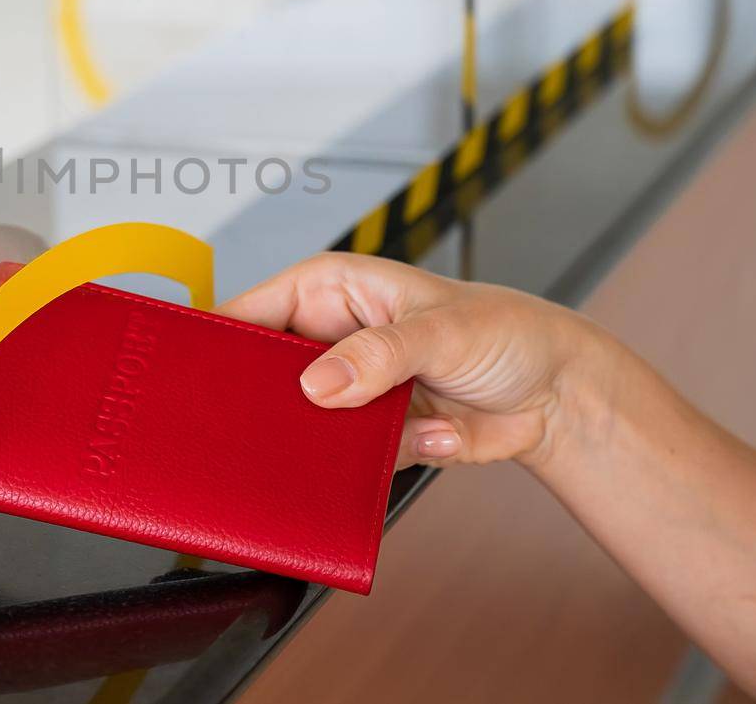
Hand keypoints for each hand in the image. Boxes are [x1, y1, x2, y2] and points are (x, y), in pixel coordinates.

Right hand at [220, 252, 622, 469]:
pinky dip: (374, 464)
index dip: (219, 344)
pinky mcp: (368, 439)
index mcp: (327, 291)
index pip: (249, 313)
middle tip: (284, 423)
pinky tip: (429, 435)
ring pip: (298, 429)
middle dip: (271, 407)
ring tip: (376, 430)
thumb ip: (380, 353)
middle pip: (262, 380)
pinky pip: (342, 463)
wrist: (556, 395)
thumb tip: (320, 384)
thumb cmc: (502, 331)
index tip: (199, 378)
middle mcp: (326, 341)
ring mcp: (345, 393)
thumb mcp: (441, 329)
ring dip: (327, 443)